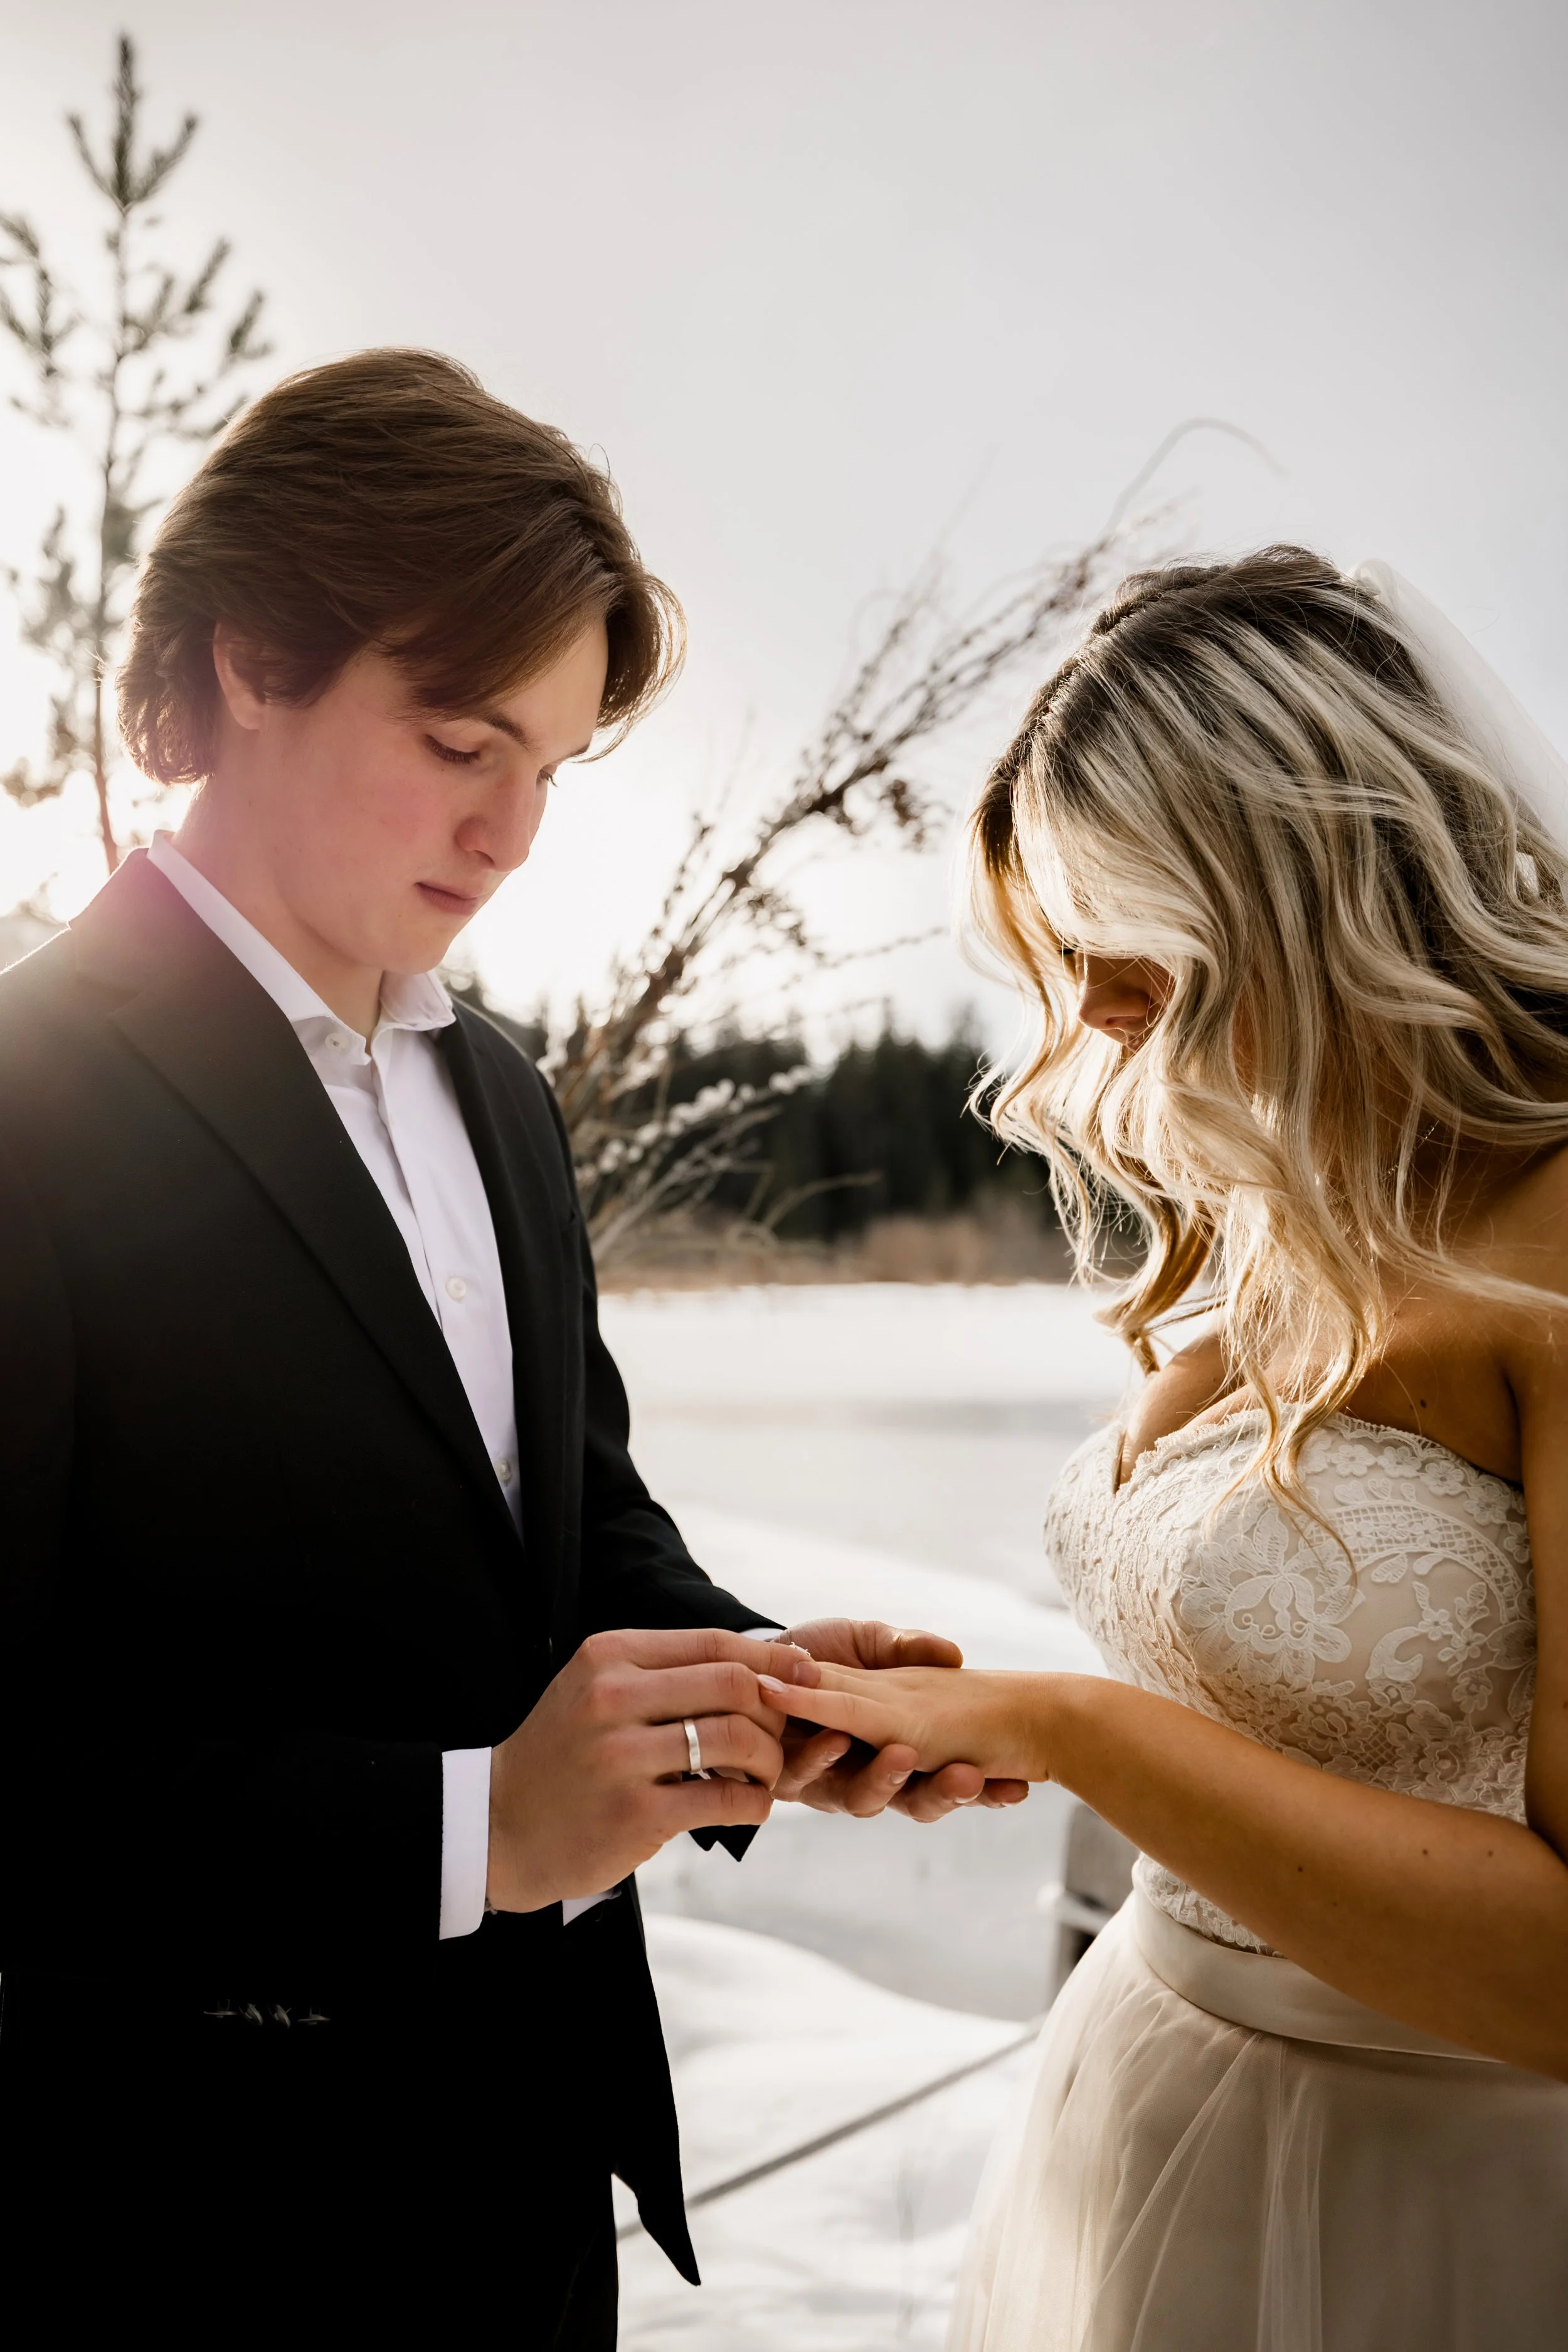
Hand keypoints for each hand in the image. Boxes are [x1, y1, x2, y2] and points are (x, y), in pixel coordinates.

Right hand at [486, 1627, 819, 1911]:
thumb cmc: (564, 1755)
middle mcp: (613, 1696)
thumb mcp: (597, 1691)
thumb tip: (760, 1663)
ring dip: (769, 1760)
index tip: (804, 1672)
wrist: (500, 1826)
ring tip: (764, 1775)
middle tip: (780, 1735)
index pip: (713, 1642)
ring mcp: (621, 1756)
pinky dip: (754, 1803)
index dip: (771, 1658)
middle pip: (734, 1684)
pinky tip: (751, 1807)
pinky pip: (724, 1799)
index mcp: (608, 1656)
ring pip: (736, 1738)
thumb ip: (664, 1673)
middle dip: (775, 1710)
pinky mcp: (634, 1813)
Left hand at [760, 1658, 1052, 1786]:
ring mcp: (831, 1781)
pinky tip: (833, 1736)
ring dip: (886, 1778)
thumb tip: (953, 1654)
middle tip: (970, 1776)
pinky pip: (805, 1779)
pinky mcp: (785, 1776)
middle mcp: (873, 1774)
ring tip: (902, 1751)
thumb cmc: (828, 1652)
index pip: (955, 1779)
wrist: (765, 1657)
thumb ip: (911, 1648)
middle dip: (946, 1794)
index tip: (1020, 1786)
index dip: (988, 1789)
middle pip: (918, 1802)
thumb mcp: (875, 1643)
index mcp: (906, 1749)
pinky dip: (819, 1758)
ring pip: (865, 1800)